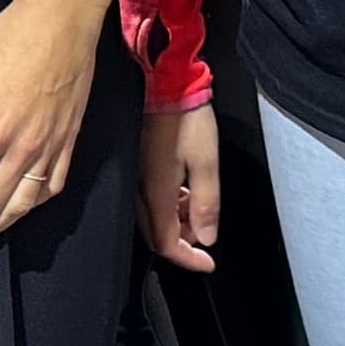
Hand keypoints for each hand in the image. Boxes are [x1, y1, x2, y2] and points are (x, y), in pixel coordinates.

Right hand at [137, 98, 219, 271]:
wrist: (163, 82)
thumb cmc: (186, 119)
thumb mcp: (206, 163)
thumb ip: (206, 204)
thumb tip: (205, 238)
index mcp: (155, 194)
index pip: (165, 244)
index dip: (188, 259)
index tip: (209, 263)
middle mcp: (139, 191)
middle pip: (156, 234)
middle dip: (182, 243)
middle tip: (205, 237)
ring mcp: (135, 178)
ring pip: (154, 217)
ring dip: (178, 222)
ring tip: (200, 208)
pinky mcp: (137, 166)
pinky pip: (151, 199)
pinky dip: (170, 205)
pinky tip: (185, 191)